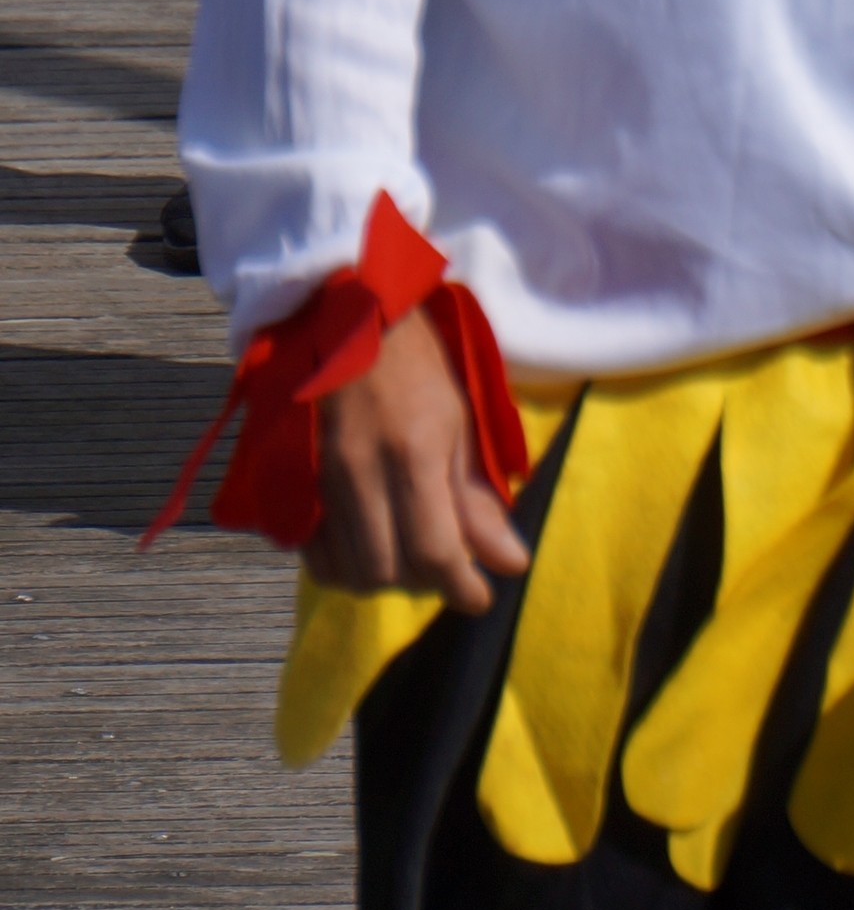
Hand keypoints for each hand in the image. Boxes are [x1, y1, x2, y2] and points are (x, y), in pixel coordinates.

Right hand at [305, 302, 529, 614]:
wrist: (344, 313)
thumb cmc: (414, 358)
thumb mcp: (459, 419)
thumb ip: (477, 497)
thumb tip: (509, 563)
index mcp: (411, 451)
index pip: (434, 551)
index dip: (462, 587)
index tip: (481, 597)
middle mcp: (358, 472)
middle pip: (385, 572)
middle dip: (422, 582)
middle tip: (446, 567)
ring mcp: (316, 479)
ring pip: (345, 571)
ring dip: (382, 577)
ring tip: (408, 554)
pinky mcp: (288, 482)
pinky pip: (311, 552)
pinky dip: (342, 563)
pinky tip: (366, 543)